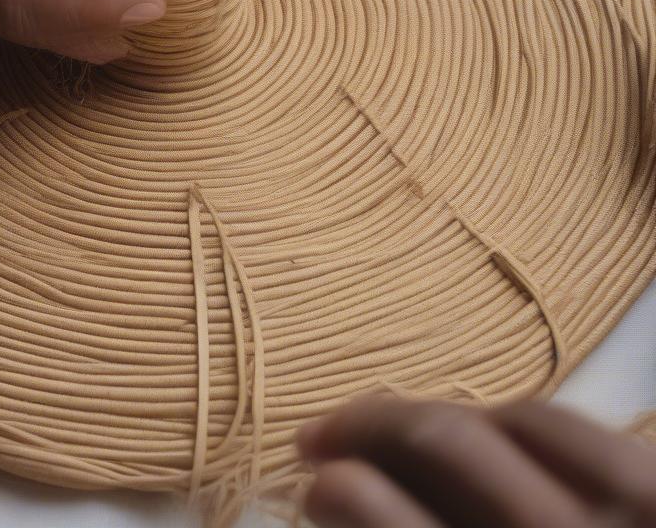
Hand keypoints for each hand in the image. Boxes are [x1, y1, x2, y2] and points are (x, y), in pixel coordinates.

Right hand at [297, 396, 655, 526]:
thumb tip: (336, 502)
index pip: (403, 524)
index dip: (345, 491)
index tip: (309, 482)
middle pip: (448, 442)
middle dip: (366, 425)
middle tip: (317, 437)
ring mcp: (630, 513)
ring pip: (512, 418)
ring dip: (432, 416)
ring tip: (389, 428)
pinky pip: (570, 427)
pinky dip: (511, 422)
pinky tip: (479, 432)